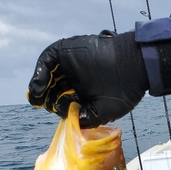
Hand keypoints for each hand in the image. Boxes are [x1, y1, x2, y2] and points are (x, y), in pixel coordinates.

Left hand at [27, 31, 147, 127]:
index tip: (52, 109)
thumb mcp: (99, 113)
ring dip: (40, 86)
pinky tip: (38, 87)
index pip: (61, 97)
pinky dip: (40, 73)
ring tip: (37, 97)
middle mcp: (75, 76)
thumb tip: (64, 117)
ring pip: (48, 73)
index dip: (54, 104)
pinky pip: (49, 59)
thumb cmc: (122, 92)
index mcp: (83, 90)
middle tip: (42, 104)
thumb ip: (82, 119)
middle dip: (45, 96)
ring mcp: (71, 63)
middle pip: (52, 85)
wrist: (133, 68)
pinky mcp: (68, 50)